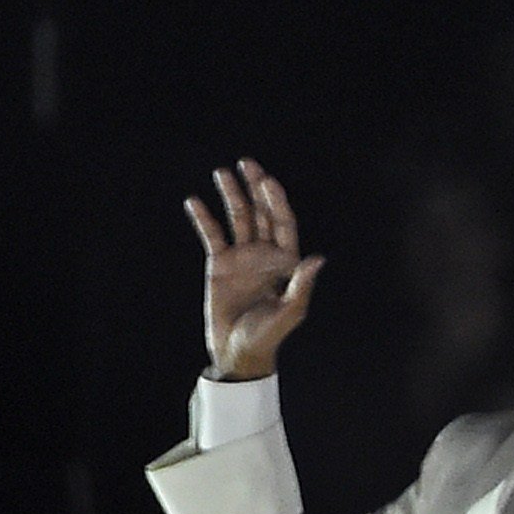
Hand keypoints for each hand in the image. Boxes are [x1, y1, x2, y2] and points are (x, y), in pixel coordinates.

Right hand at [185, 160, 323, 380]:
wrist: (237, 351)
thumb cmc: (268, 335)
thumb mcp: (289, 312)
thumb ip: (301, 284)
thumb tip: (317, 258)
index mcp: (286, 262)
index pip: (283, 223)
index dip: (276, 201)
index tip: (267, 181)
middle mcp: (266, 254)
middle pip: (262, 213)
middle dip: (255, 188)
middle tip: (247, 163)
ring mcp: (243, 256)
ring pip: (238, 219)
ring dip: (231, 196)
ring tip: (221, 173)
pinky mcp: (220, 264)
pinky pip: (212, 235)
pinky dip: (204, 218)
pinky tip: (195, 201)